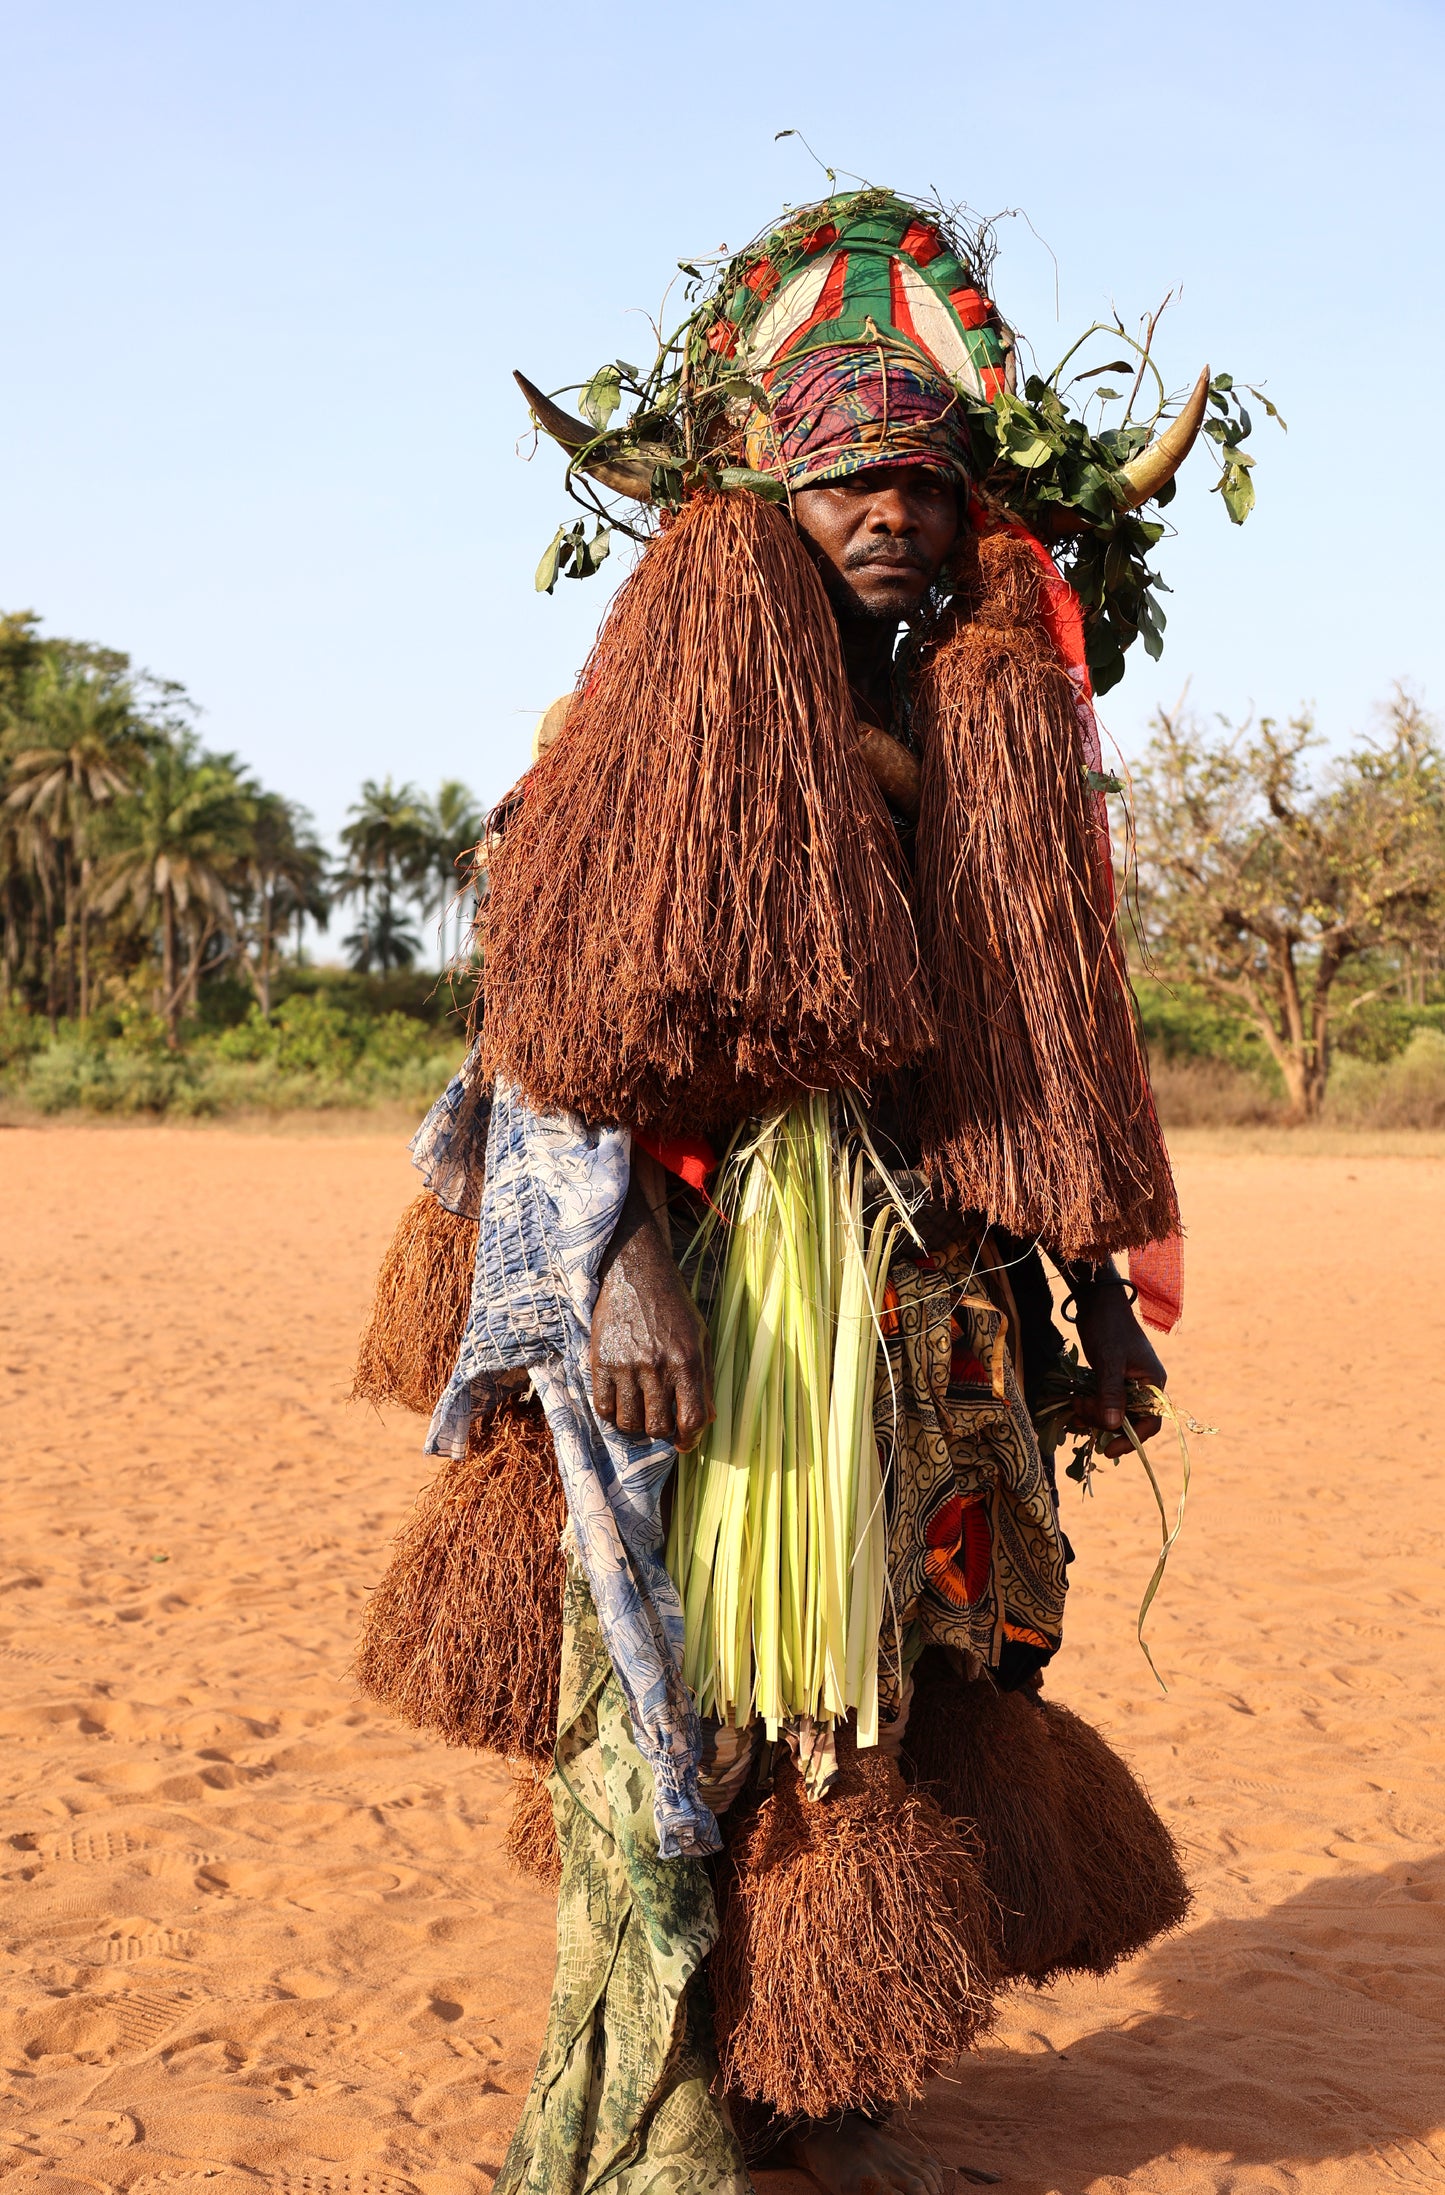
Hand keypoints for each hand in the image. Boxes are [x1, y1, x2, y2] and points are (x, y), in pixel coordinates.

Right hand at [590, 1176, 713, 1450]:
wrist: (636, 1273)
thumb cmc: (673, 1307)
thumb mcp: (700, 1337)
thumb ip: (705, 1379)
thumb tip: (708, 1419)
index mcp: (688, 1361)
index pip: (692, 1419)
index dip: (690, 1439)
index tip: (684, 1443)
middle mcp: (658, 1366)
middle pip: (659, 1426)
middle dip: (662, 1431)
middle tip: (660, 1420)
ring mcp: (628, 1365)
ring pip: (630, 1423)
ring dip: (636, 1425)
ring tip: (639, 1413)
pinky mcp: (602, 1361)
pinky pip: (604, 1407)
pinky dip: (612, 1414)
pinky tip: (620, 1403)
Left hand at [1069, 1277, 1165, 1458]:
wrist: (1097, 1302)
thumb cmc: (1108, 1327)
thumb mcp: (1108, 1360)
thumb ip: (1111, 1392)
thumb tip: (1112, 1425)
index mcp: (1153, 1384)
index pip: (1149, 1424)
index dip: (1130, 1440)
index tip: (1108, 1451)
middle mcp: (1144, 1387)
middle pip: (1127, 1421)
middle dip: (1102, 1422)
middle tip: (1078, 1414)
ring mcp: (1128, 1384)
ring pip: (1112, 1413)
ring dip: (1092, 1416)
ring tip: (1073, 1408)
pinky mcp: (1112, 1380)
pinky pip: (1103, 1402)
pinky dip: (1090, 1407)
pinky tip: (1074, 1405)